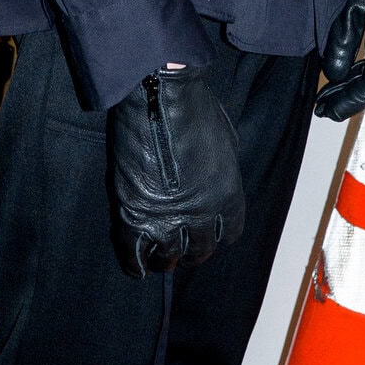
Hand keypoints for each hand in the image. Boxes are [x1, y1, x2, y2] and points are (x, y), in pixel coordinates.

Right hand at [108, 69, 244, 275]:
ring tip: (162, 260)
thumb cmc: (194, 108)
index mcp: (228, 195)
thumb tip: (214, 181)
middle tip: (184, 252)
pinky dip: (135, 262)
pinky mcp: (135, 212)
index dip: (218, 235)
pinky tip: (138, 268)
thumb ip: (222, 170)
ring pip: (169, 254)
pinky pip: (135, 251)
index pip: (229, 232)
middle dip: (193, 252)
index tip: (209, 235)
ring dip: (166, 259)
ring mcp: (167, 216)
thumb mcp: (225, 141)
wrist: (160, 97)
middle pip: (201, 249)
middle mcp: (202, 213)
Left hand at [315, 0, 364, 121]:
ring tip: (327, 94)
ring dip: (353, 83)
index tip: (327, 112)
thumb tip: (334, 73)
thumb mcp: (349, 2)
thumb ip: (341, 41)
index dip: (350, 102)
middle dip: (349, 97)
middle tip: (322, 108)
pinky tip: (343, 69)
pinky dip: (360, 66)